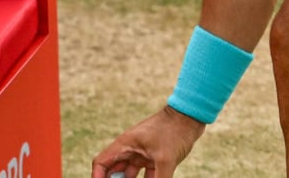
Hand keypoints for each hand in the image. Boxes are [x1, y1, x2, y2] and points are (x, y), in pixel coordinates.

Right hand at [91, 105, 205, 177]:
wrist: (190, 117)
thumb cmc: (174, 131)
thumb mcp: (165, 159)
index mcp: (125, 145)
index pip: (101, 163)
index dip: (97, 177)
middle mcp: (130, 149)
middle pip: (114, 171)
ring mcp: (142, 154)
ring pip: (129, 175)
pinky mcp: (154, 158)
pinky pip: (146, 176)